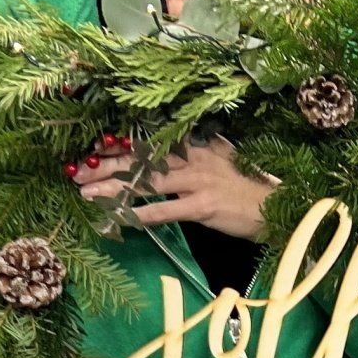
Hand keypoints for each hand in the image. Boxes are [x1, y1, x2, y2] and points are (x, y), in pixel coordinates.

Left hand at [75, 135, 277, 241]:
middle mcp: (194, 157)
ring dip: (114, 188)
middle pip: (142, 158)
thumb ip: (196, 153)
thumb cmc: (249, 188)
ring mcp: (198, 181)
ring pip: (147, 182)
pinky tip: (120, 217)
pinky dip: (141, 213)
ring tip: (87, 192)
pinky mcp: (203, 206)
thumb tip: (168, 152)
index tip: (93, 146)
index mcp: (196, 144)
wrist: (279, 207)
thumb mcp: (223, 160)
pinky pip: (165, 210)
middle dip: (107, 164)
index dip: (120, 144)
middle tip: (78, 170)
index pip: (151, 140)